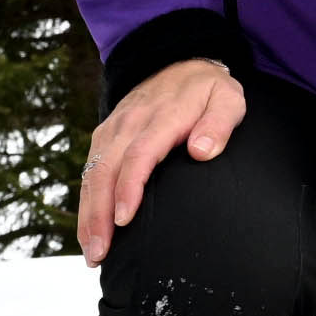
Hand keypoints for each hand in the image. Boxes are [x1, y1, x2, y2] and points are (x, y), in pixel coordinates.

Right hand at [78, 58, 246, 263]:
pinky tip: (90, 231)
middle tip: (100, 253)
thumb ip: (219, 123)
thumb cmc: (207, 90)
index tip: (124, 219)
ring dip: (88, 215)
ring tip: (93, 253)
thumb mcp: (228, 98)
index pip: (139, 154)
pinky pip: (90, 170)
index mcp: (161, 117)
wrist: (180, 62)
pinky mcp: (105, 136)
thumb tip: (202, 150)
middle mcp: (129, 123)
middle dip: (99, 214)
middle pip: (105, 170)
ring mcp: (113, 129)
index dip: (129, 188)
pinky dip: (87, 202)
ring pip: (92, 174)